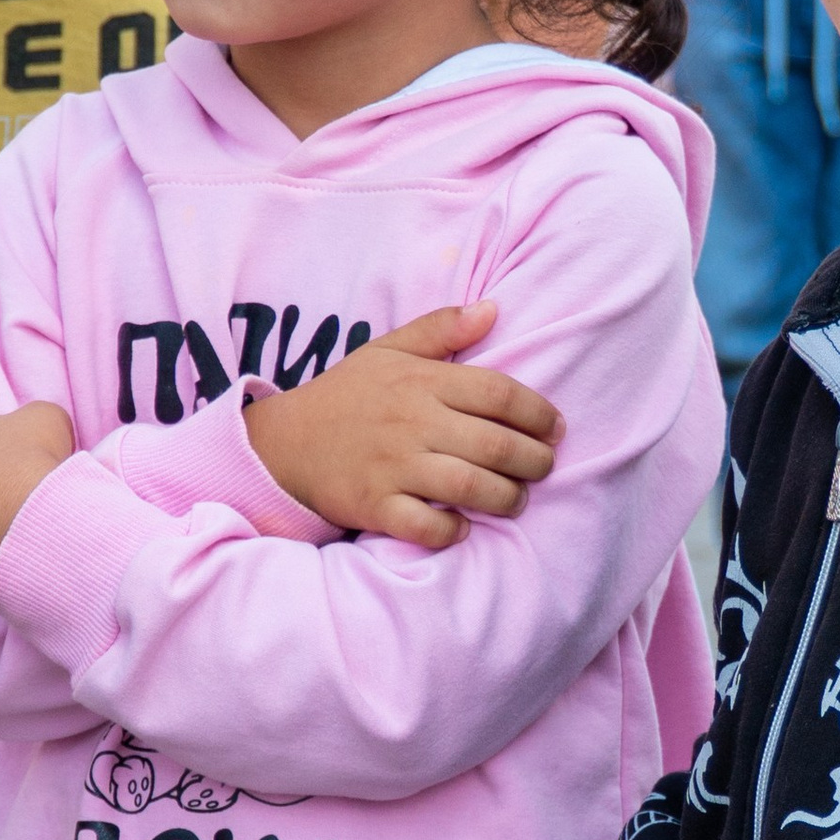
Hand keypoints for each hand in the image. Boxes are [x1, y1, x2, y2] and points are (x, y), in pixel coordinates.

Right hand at [244, 303, 558, 548]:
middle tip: (543, 468)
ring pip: (469, 486)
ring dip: (506, 498)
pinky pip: (425, 526)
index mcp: (420, 381)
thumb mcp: (387, 350)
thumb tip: (493, 309)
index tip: (555, 428)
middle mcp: (411, 422)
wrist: (284, 443)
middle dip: (534, 461)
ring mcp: (392, 466)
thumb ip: (440, 329)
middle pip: (494, 444)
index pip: (498, 392)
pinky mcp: (374, 505)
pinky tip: (462, 526)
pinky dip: (451, 530)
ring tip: (516, 499)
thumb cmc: (346, 396)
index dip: (538, 413)